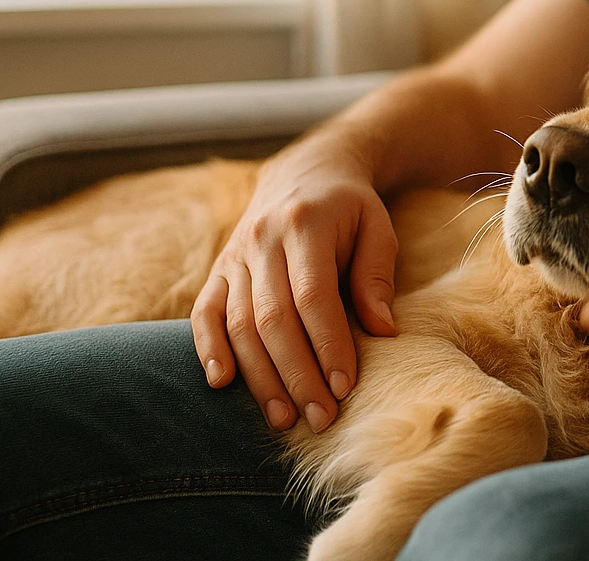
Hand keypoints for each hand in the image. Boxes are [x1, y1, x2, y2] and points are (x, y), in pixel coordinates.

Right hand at [190, 137, 399, 432]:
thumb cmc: (351, 208)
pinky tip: (221, 382)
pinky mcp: (218, 269)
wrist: (307, 171)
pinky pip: (205, 312)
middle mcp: (262, 240)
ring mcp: (235, 255)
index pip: (313, 296)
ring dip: (259, 376)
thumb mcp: (377, 227)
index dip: (328, 344)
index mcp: (305, 225)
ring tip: (283, 417)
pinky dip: (208, 348)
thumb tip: (383, 331)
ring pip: (238, 323)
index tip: (344, 387)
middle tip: (319, 417)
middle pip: (272, 318)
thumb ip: (376, 276)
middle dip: (296, 373)